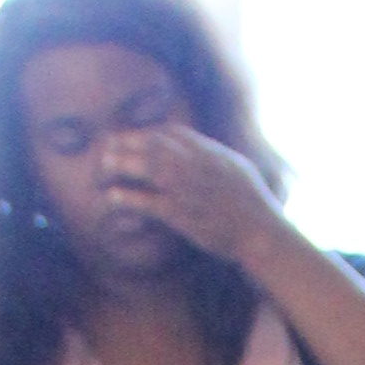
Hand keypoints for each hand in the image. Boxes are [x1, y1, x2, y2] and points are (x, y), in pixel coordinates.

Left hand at [99, 120, 281, 270]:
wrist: (260, 232)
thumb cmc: (253, 203)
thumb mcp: (237, 167)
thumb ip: (214, 154)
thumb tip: (199, 148)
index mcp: (208, 151)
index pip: (171, 133)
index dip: (147, 133)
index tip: (133, 137)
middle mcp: (195, 164)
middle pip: (153, 145)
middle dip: (127, 143)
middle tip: (108, 146)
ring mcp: (186, 188)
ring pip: (146, 168)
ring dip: (121, 164)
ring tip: (104, 165)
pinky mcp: (180, 214)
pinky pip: (147, 202)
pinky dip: (127, 198)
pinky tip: (112, 197)